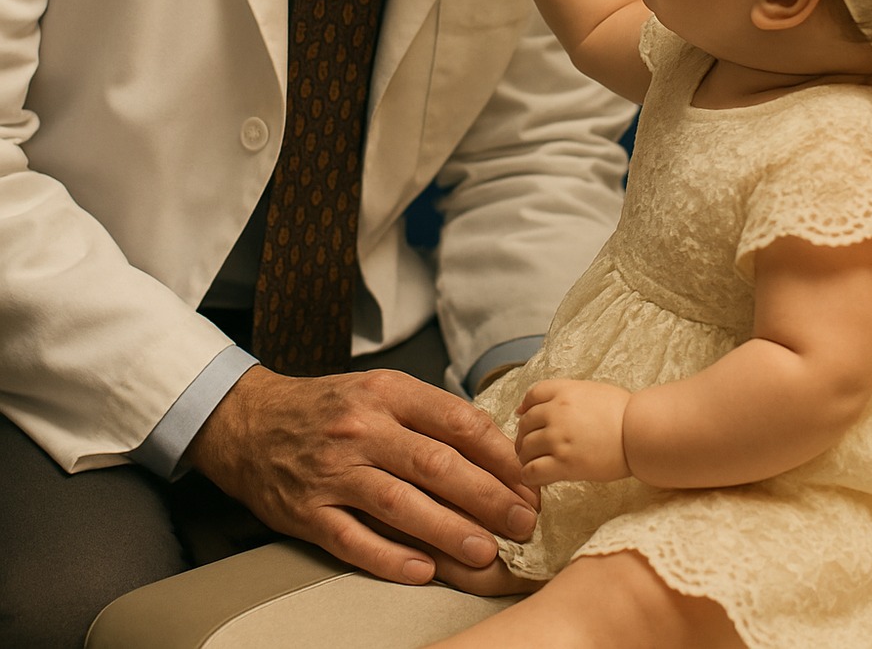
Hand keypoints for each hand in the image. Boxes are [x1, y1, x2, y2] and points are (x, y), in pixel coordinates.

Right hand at [185, 365, 537, 584]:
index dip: (499, 454)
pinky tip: (422, 571)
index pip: (456, 421)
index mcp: (387, 393)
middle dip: (487, 496)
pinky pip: (353, 539)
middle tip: (523, 521)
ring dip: (448, 531)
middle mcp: (362, 428)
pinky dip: (389, 557)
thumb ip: (430, 416)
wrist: (251, 422)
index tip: (529, 479)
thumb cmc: (330, 408)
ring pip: (400, 504)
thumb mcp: (380, 391)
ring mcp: (333, 471)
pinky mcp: (307, 511)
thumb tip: (495, 452)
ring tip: (486, 551)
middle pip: (436, 464)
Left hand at [515, 378, 631, 483]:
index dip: (526, 407)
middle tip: (529, 446)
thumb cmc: (623, 412)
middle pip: (525, 423)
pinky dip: (529, 475)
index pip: (532, 395)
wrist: (640, 432)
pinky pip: (532, 471)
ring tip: (533, 463)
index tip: (525, 416)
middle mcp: (556, 412)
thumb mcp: (592, 391)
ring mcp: (558, 438)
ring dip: (526, 456)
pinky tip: (536, 477)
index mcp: (564, 391)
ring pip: (525, 448)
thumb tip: (546, 404)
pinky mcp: (564, 464)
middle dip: (524, 435)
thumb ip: (567, 395)